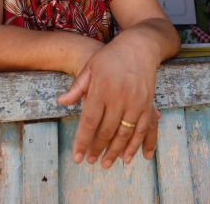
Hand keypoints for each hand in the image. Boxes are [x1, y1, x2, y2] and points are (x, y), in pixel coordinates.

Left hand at [57, 34, 159, 167]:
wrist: (140, 46)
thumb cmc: (111, 56)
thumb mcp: (90, 66)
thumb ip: (77, 87)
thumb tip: (61, 102)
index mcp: (102, 89)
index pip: (89, 121)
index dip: (83, 141)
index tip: (77, 156)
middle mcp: (120, 98)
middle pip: (107, 131)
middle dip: (97, 149)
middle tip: (90, 162)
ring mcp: (136, 102)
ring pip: (126, 134)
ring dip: (116, 152)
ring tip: (106, 164)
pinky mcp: (148, 104)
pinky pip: (144, 129)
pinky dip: (138, 145)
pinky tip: (132, 157)